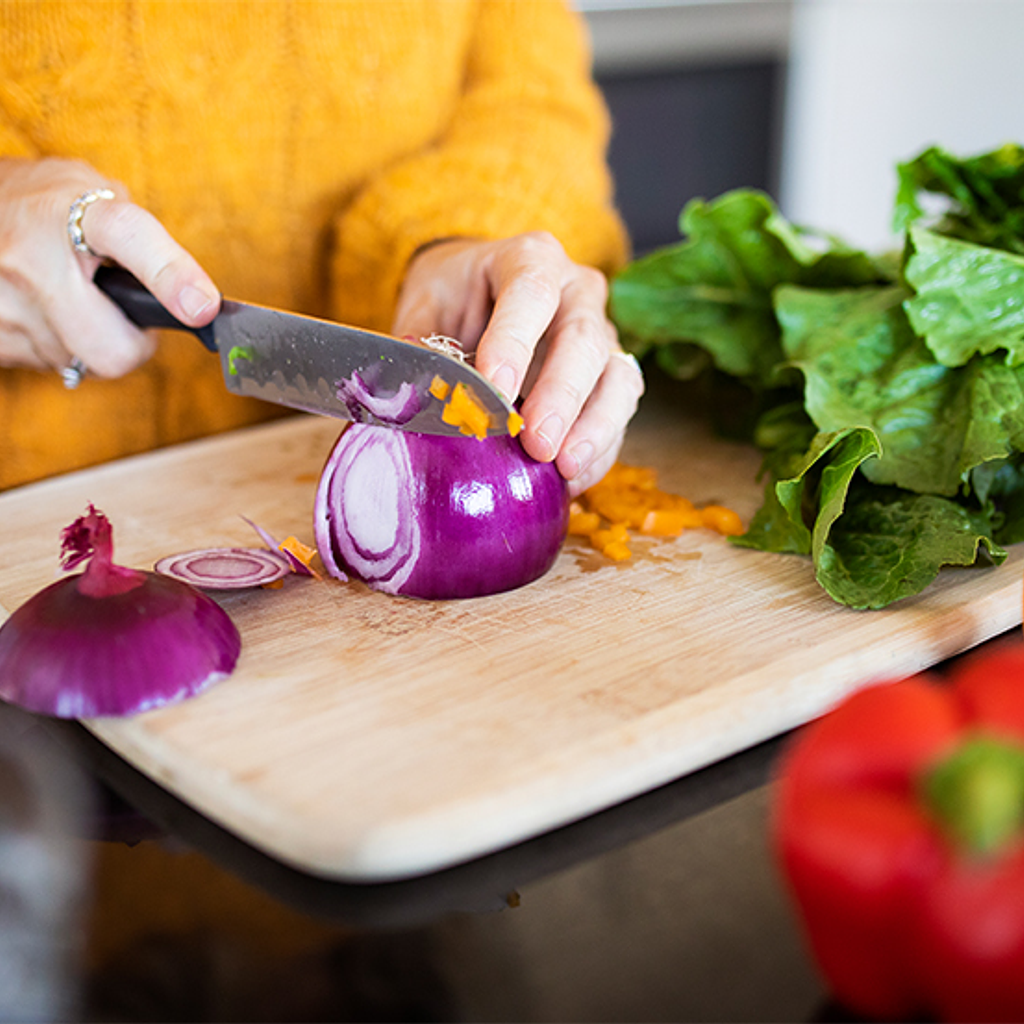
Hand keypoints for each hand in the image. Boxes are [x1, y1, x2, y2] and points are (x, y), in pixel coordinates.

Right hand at [0, 157, 219, 378]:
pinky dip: (60, 346)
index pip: (127, 237)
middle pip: (113, 350)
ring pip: (83, 363)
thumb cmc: (46, 206)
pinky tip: (48, 312)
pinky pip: (51, 365)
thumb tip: (194, 299)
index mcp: (70, 212)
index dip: (171, 275)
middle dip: (132, 343)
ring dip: (94, 342)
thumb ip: (147, 244)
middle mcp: (31, 259)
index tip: (204, 309)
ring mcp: (6, 305)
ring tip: (75, 300)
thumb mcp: (97, 199)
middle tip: (125, 314)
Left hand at [393, 233, 643, 494]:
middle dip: (561, 397)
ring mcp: (602, 333)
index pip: (531, 292)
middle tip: (538, 444)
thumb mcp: (426, 307)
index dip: (515, 343)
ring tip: (565, 468)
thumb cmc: (454, 297)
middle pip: (583, 340)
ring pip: (617, 377)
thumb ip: (423, 344)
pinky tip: (573, 479)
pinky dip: (599, 450)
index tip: (495, 391)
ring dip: (594, 428)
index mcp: (530, 259)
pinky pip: (617, 412)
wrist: (478, 294)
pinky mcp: (611, 375)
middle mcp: (577, 291)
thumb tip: (421, 391)